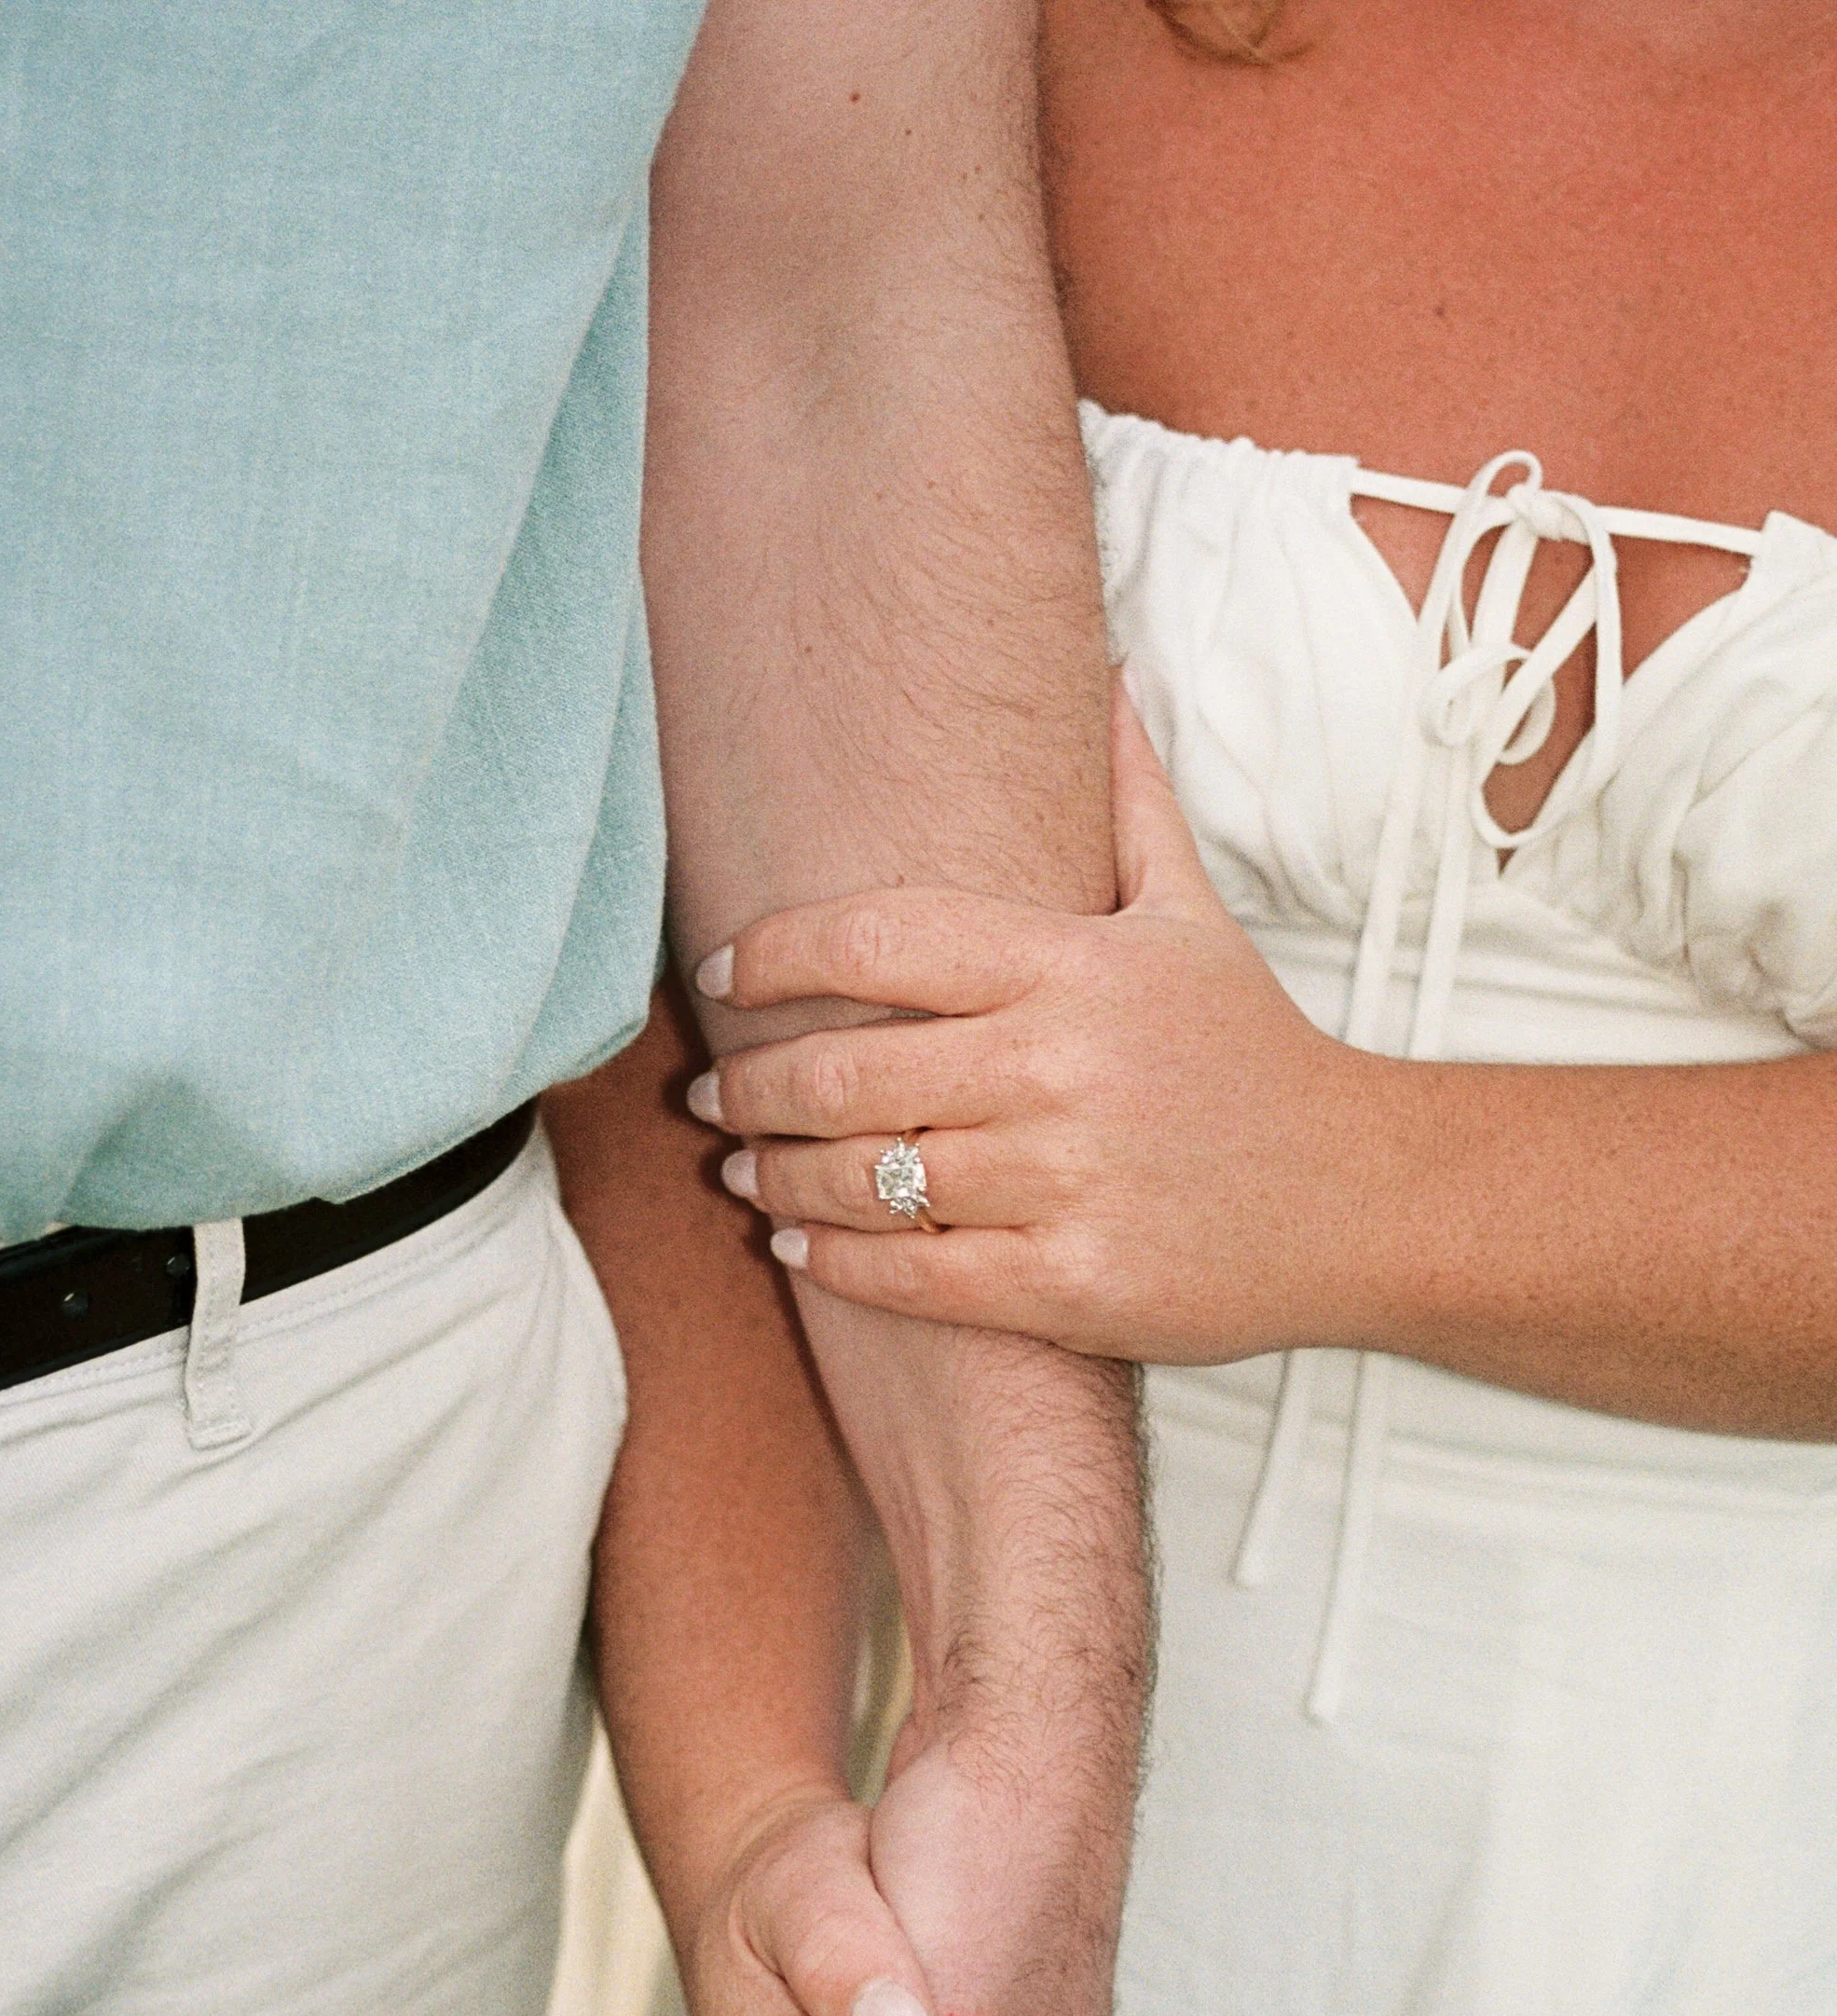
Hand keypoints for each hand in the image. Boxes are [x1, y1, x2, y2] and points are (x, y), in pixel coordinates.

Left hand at [687, 677, 1387, 1364]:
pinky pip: (916, 1277)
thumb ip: (1128, 800)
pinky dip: (835, 1261)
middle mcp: (1061, 1068)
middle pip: (845, 1071)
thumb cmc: (1254, 1054)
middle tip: (714, 1091)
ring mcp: (1066, 1181)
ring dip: (777, 1175)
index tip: (720, 970)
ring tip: (741, 1167)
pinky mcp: (1074, 1284)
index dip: (773, 955)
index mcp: (1073, 964)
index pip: (876, 941)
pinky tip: (797, 1244)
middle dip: (752, 1084)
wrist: (1359, 1198)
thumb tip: (1106, 672)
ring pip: (866, 1179)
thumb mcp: (1191, 913)